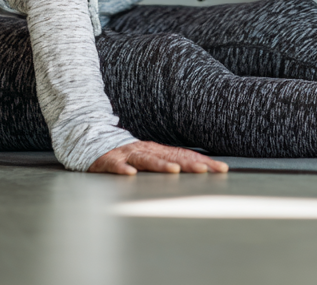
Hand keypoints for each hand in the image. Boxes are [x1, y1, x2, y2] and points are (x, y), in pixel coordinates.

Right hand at [88, 140, 228, 175]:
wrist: (93, 142)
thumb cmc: (127, 155)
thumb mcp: (151, 158)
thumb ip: (170, 162)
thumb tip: (199, 168)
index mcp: (158, 151)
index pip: (184, 155)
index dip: (203, 162)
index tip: (222, 170)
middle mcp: (146, 150)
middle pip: (170, 156)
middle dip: (189, 163)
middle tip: (206, 170)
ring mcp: (128, 154)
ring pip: (146, 159)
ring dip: (160, 165)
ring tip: (174, 171)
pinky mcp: (110, 160)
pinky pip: (116, 165)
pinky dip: (123, 169)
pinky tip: (130, 174)